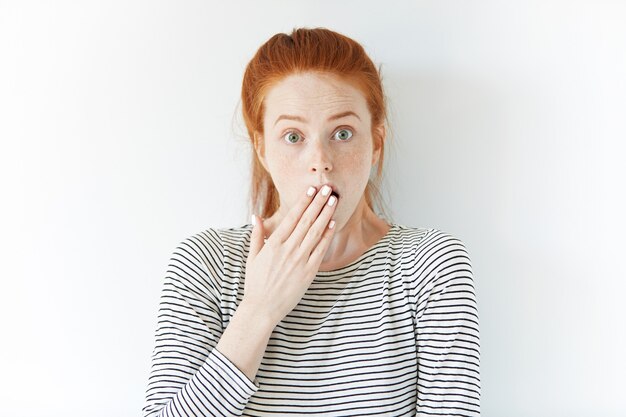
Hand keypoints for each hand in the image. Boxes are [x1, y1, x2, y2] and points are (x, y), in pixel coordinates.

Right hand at [243, 185, 337, 324]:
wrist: (262, 309)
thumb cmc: (256, 283)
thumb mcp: (253, 257)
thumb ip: (257, 235)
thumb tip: (256, 216)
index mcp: (273, 244)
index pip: (292, 217)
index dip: (303, 202)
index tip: (311, 190)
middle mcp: (287, 250)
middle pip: (306, 221)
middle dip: (318, 203)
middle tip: (327, 188)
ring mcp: (299, 261)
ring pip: (315, 232)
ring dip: (325, 215)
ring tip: (333, 200)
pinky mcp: (308, 272)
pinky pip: (320, 250)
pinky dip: (326, 236)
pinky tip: (332, 223)